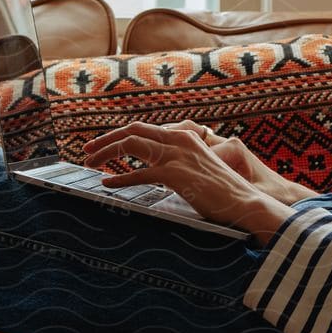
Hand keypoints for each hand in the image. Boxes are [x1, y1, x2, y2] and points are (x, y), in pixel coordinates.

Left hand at [82, 121, 293, 243]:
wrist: (244, 203)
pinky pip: (139, 172)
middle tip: (87, 150)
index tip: (104, 145)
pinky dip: (120, 177)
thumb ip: (179, 162)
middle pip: (132, 130)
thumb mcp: (199, 169)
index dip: (121, 136)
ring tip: (90, 162)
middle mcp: (179, 139)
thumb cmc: (223, 192)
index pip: (144, 129)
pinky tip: (107, 183)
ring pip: (131, 144)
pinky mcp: (174, 174)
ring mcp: (176, 155)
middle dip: (106, 139)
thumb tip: (156, 170)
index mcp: (185, 136)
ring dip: (106, 152)